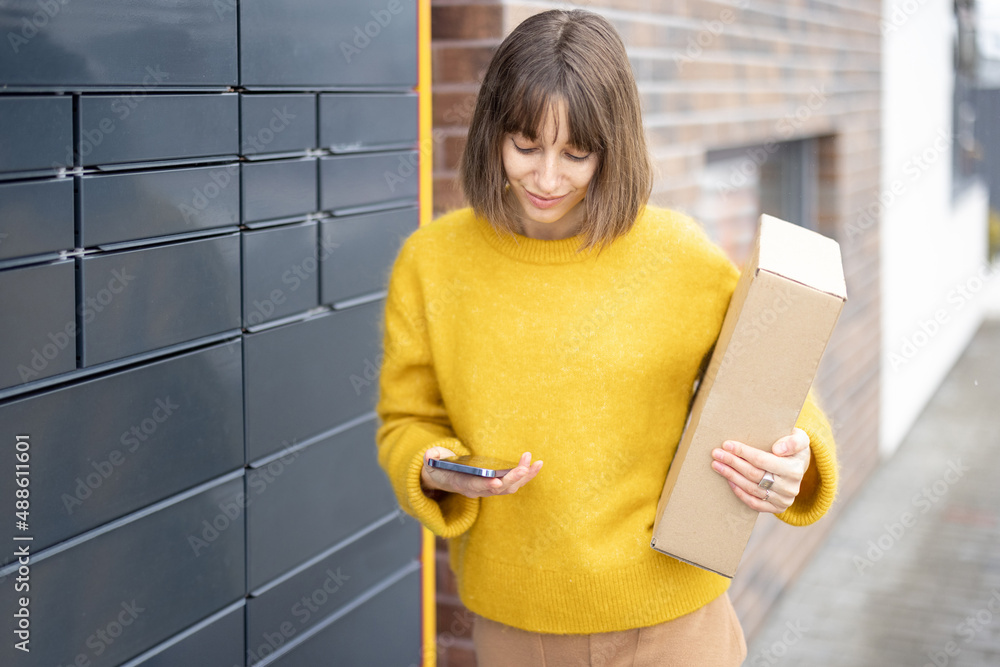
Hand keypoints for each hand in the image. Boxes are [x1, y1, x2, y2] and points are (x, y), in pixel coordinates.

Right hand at [421, 447, 542, 498]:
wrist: (443, 478)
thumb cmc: (439, 467)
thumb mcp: (432, 462)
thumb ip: (432, 458)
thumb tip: (430, 456)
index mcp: (462, 484)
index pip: (475, 487)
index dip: (486, 486)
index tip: (497, 483)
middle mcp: (478, 490)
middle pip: (499, 488)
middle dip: (512, 478)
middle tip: (524, 467)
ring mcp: (489, 489)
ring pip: (510, 487)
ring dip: (524, 476)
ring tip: (536, 463)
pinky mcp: (498, 485)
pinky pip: (514, 482)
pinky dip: (526, 475)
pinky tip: (536, 465)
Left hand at [709, 428, 810, 513]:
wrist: (799, 466)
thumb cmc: (794, 449)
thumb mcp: (800, 438)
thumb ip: (793, 441)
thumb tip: (777, 449)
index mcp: (795, 469)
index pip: (762, 460)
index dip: (742, 452)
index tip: (726, 444)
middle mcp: (790, 487)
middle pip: (754, 474)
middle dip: (732, 462)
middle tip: (716, 454)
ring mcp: (784, 500)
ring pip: (751, 488)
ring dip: (731, 476)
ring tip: (717, 465)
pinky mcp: (777, 508)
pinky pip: (754, 503)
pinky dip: (739, 492)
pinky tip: (729, 480)